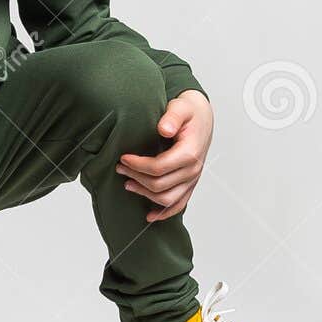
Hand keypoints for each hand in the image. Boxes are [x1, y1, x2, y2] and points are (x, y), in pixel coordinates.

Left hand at [116, 90, 213, 221]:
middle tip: (119, 167)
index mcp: (190, 153)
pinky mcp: (189, 185)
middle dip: (136, 177)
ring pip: (166, 199)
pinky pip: (179, 205)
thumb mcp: (181, 106)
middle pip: (159, 185)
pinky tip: (149, 216)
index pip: (159, 167)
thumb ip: (172, 116)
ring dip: (144, 194)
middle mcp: (193, 170)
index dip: (138, 165)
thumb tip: (164, 129)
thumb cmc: (189, 112)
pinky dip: (164, 213)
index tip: (123, 158)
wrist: (202, 118)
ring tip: (127, 184)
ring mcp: (192, 180)